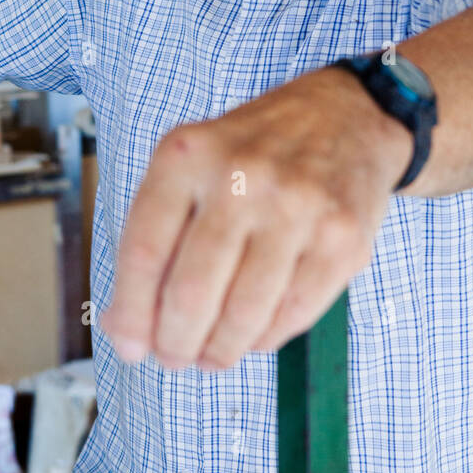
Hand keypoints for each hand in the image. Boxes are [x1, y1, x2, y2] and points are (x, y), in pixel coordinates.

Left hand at [98, 65, 412, 369]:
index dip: (132, 314)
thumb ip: (155, 237)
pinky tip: (255, 331)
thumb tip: (126, 328)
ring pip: (243, 316)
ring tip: (213, 354)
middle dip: (175, 344)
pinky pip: (292, 316)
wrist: (346, 115)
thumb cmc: (254, 152)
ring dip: (220, 352)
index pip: (143, 252)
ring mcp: (297, 207)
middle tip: (175, 357)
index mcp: (188, 155)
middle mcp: (241, 177)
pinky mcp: (343, 238)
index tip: (133, 348)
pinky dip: (266, 338)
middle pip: (191, 293)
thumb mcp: (193, 166)